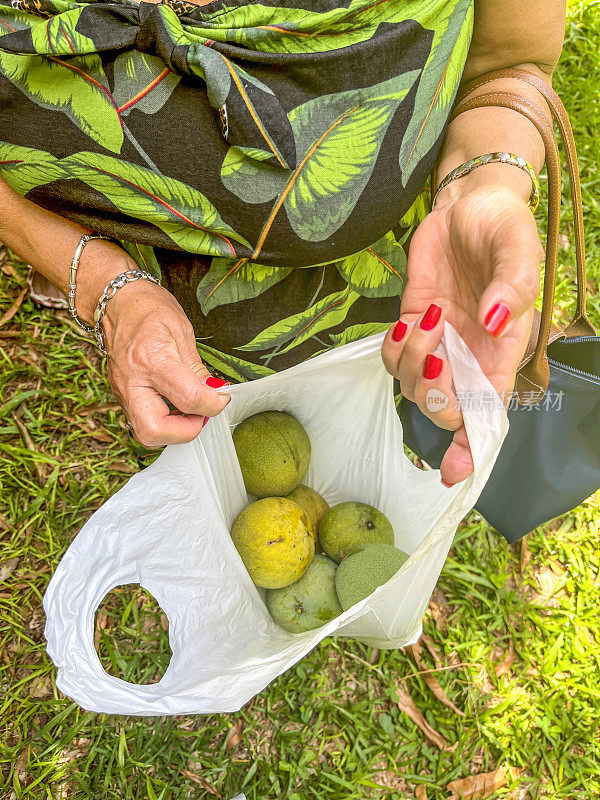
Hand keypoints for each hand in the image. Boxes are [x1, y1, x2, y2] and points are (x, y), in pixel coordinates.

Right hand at [95, 261, 229, 447]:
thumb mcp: (182, 332)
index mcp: (152, 360)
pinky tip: (176, 404)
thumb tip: (216, 392)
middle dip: (185, 431)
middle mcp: (133, 381)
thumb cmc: (149, 309)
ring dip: (174, 430)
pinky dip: (164, 421)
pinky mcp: (122, 396)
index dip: (214, 403)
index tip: (223, 396)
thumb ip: (198, 369)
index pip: (190, 398)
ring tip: (190, 409)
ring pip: (145, 433)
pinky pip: (143, 421)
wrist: (116, 302)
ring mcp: (123, 392)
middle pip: (155, 431)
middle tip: (201, 413)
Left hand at [381, 182, 543, 485]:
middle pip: (447, 408)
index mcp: (502, 351)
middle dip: (435, 396)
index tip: (456, 470)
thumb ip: (512, 287)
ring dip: (411, 364)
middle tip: (435, 356)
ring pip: (414, 387)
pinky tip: (406, 323)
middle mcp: (470, 356)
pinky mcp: (412, 325)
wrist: (469, 204)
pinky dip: (393, 349)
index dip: (474, 445)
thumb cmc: (503, 227)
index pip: (490, 410)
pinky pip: (393, 358)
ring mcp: (439, 343)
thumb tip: (493, 322)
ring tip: (426, 319)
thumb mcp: (519, 249)